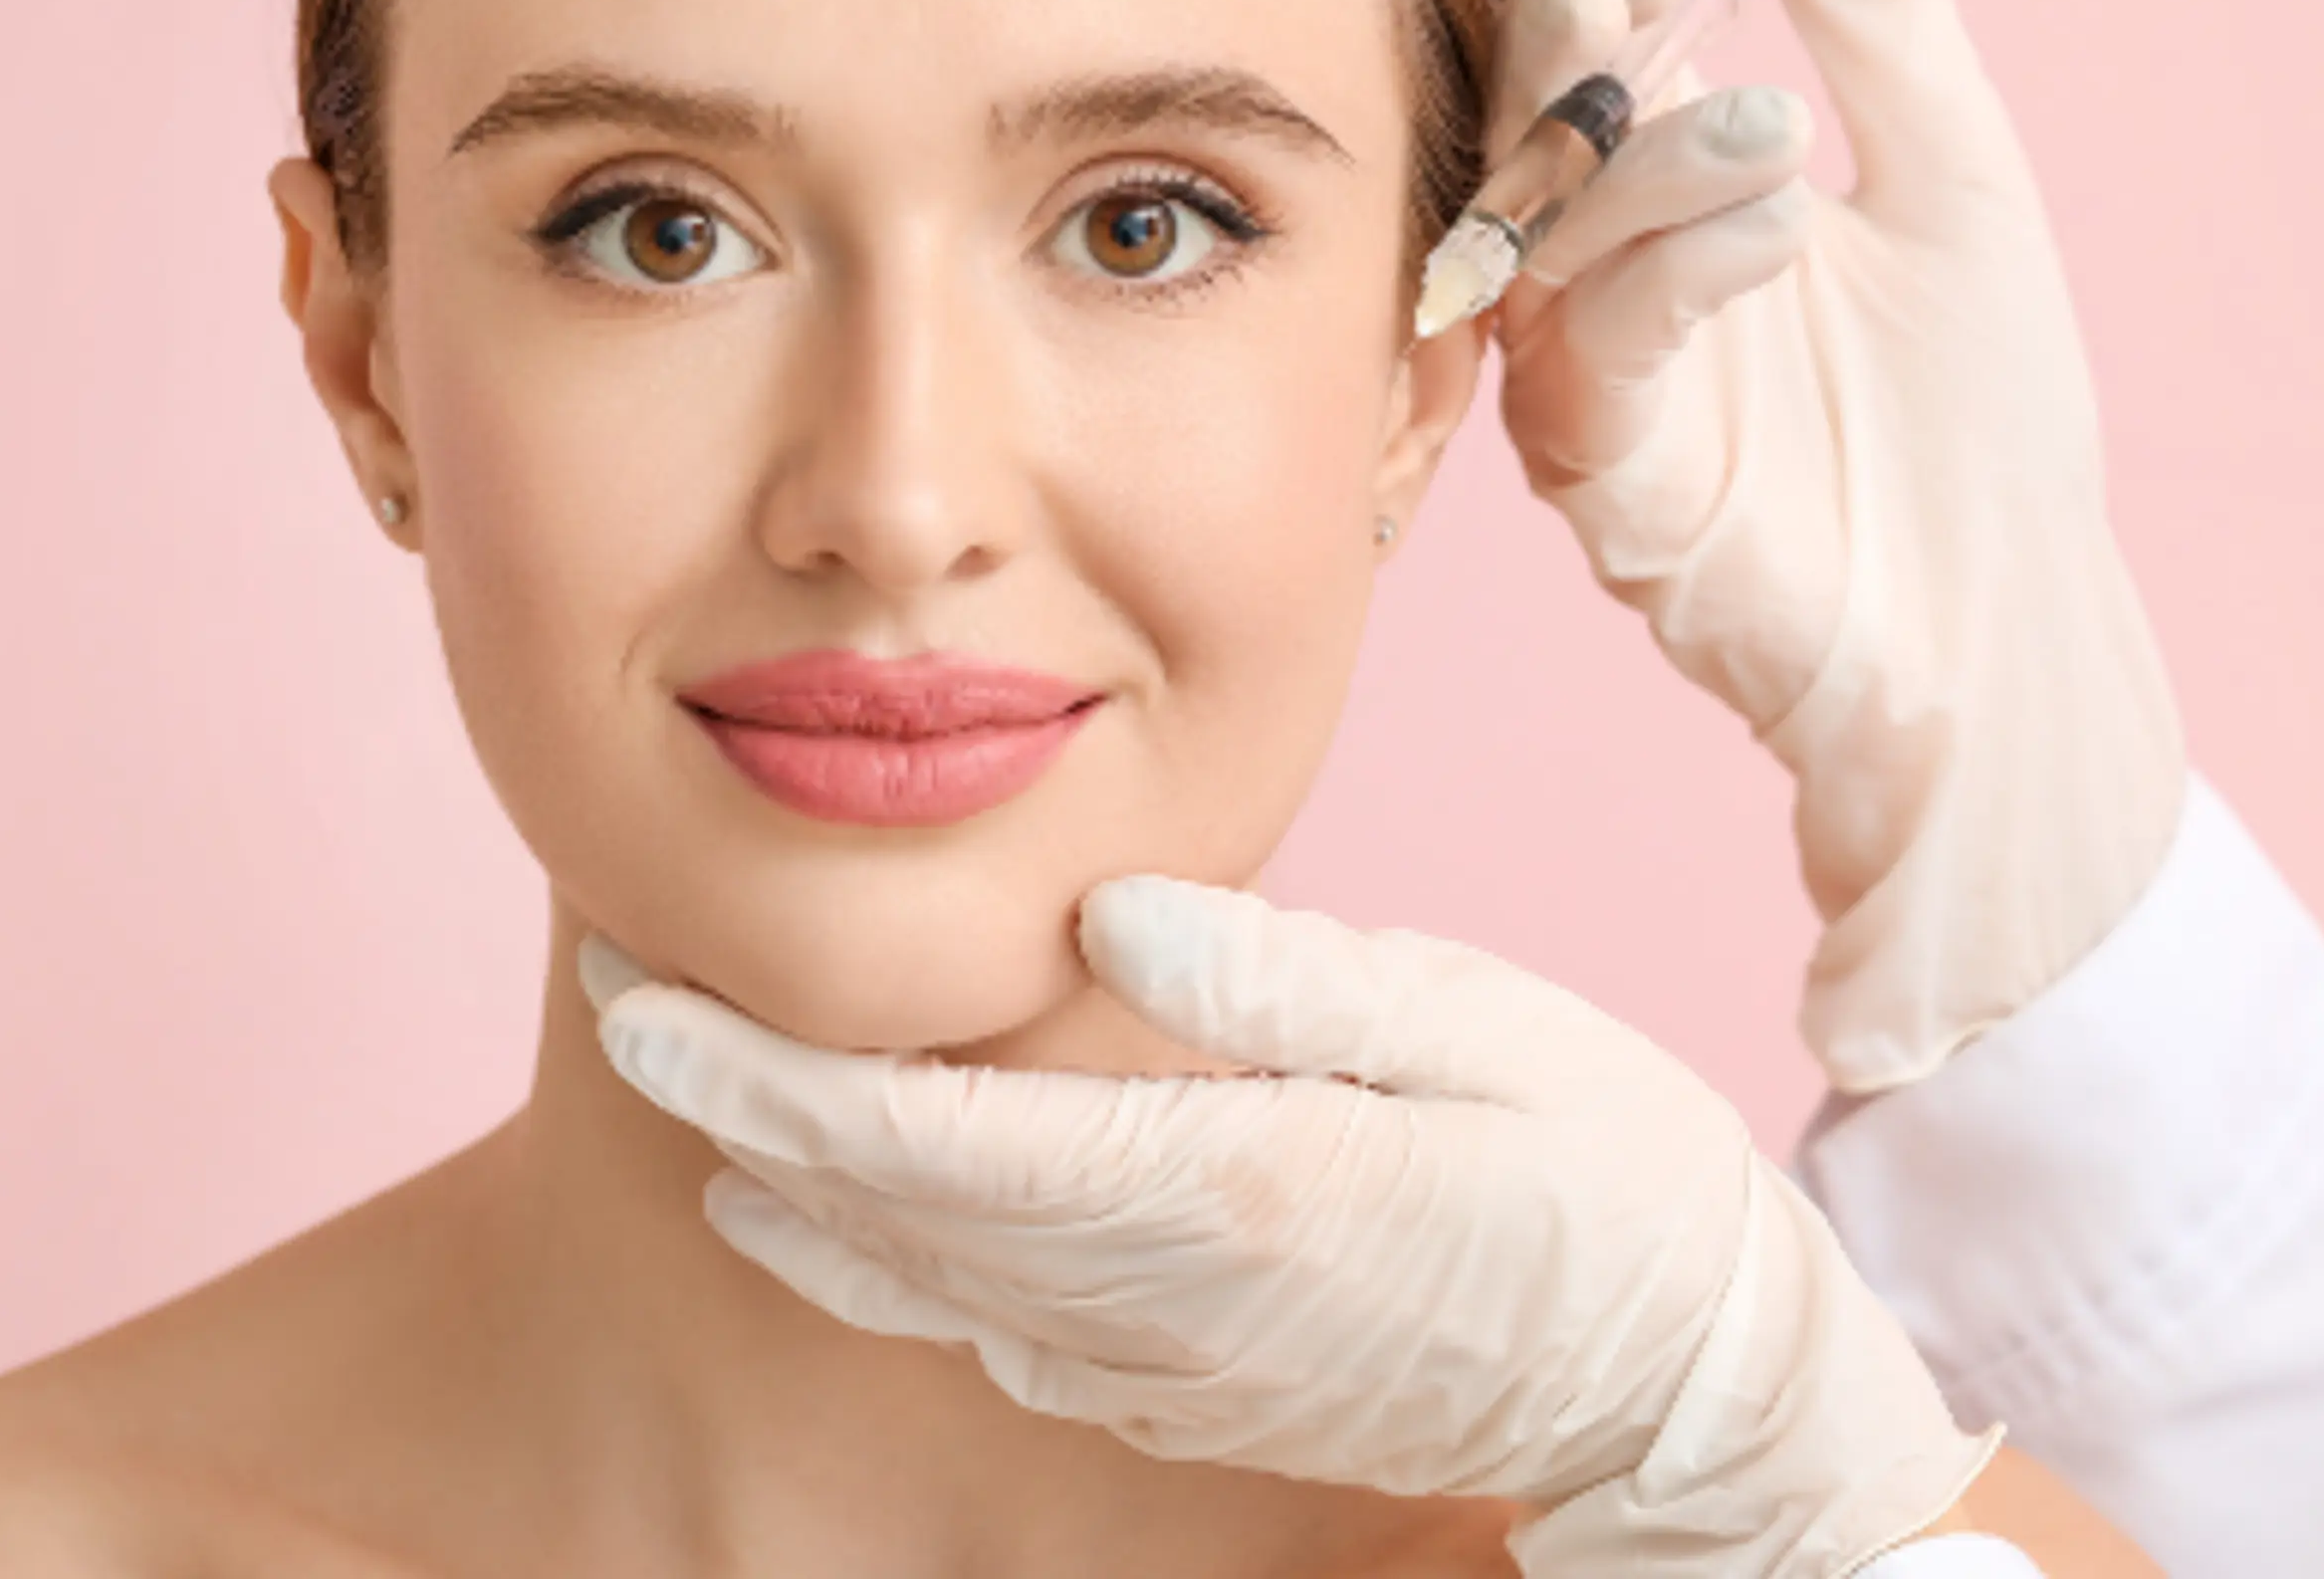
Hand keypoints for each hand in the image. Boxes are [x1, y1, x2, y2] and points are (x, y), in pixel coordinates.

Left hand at [585, 882, 1997, 1576]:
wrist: (1698, 1409)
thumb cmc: (1617, 1193)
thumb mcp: (1491, 1037)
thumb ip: (1291, 984)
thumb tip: (1111, 914)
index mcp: (1226, 1196)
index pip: (931, 1143)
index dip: (768, 1077)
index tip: (646, 1005)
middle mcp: (1159, 1306)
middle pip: (888, 1211)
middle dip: (738, 1108)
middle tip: (625, 996)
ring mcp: (1163, 1371)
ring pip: (920, 1281)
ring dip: (793, 1182)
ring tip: (697, 1078)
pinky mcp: (1184, 1397)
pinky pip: (992, 1326)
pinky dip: (892, 1249)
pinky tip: (844, 1189)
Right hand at [1476, 0, 2186, 1090]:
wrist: (2015, 628)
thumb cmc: (1986, 422)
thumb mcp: (1953, 168)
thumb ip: (1872, 5)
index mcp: (1665, 184)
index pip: (1567, 41)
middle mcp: (1599, 269)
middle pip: (1512, 119)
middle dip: (1562, 43)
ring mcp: (1584, 374)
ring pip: (1540, 225)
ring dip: (1646, 153)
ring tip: (1781, 145)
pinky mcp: (1601, 475)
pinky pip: (1591, 346)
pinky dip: (1676, 267)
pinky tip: (1777, 231)